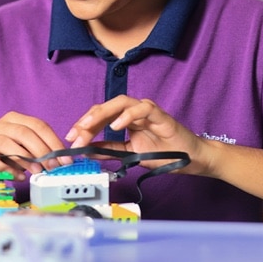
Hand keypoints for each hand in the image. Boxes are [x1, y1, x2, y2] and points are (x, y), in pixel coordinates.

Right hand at [0, 111, 69, 176]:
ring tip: (38, 171)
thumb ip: (40, 150)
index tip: (65, 158)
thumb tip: (61, 159)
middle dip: (43, 150)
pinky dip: (11, 170)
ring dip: (27, 159)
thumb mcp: (25, 151)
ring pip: (10, 143)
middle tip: (53, 166)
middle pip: (25, 132)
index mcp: (14, 119)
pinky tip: (19, 177)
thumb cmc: (5, 159)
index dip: (54, 141)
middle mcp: (0, 124)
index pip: (38, 125)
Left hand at [64, 95, 211, 174]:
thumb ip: (109, 150)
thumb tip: (86, 151)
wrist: (191, 159)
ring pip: (121, 102)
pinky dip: (128, 115)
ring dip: (102, 114)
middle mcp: (134, 112)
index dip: (83, 125)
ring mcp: (147, 111)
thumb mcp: (130, 154)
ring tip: (88, 127)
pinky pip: (143, 108)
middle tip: (75, 134)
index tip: (70, 139)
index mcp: (125, 120)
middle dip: (87, 120)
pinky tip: (116, 125)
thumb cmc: (164, 154)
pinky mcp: (161, 115)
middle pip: (105, 107)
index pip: (99, 117)